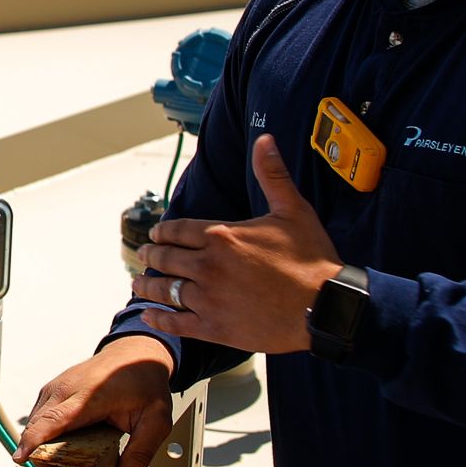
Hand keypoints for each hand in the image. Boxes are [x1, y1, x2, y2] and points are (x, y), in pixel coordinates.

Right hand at [16, 336, 174, 466]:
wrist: (134, 353)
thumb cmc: (142, 381)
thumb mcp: (155, 421)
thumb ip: (140, 454)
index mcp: (89, 395)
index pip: (53, 420)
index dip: (34, 440)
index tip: (21, 457)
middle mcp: (65, 389)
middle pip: (37, 426)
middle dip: (42, 456)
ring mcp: (55, 388)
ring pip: (34, 424)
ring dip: (43, 447)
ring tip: (68, 464)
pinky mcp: (51, 392)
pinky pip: (38, 418)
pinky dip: (44, 435)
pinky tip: (64, 447)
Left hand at [131, 134, 340, 356]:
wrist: (327, 307)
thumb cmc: (312, 258)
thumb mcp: (293, 210)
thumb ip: (272, 174)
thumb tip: (265, 139)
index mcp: (222, 235)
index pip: (176, 231)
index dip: (162, 233)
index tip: (155, 236)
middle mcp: (208, 265)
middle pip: (165, 259)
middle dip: (151, 256)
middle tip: (144, 256)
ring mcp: (209, 298)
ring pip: (165, 290)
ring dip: (148, 285)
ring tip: (139, 284)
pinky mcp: (215, 327)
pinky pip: (176, 323)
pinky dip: (159, 318)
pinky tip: (150, 315)